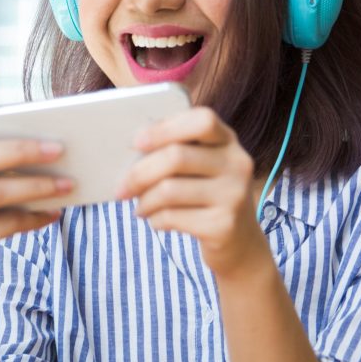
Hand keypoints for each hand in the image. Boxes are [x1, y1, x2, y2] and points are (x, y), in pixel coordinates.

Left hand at [116, 105, 266, 278]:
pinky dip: (155, 220)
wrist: (239, 241)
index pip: (201, 120)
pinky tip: (156, 221)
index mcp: (227, 141)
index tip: (136, 142)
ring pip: (169, 190)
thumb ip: (174, 151)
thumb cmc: (205, 195)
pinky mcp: (223, 225)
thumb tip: (128, 151)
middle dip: (138, 174)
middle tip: (121, 189)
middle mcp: (237, 163)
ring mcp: (234, 194)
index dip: (165, 129)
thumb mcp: (199, 166)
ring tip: (140, 208)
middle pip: (176, 156)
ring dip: (144, 201)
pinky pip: (172, 217)